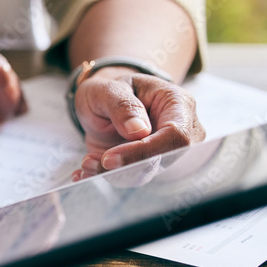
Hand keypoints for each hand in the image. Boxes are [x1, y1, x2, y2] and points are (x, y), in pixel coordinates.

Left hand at [72, 68, 205, 180]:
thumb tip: (139, 131)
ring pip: (144, 174)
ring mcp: (165, 150)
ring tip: (86, 162)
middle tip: (90, 162)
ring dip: (111, 173)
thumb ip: (123, 106)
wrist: (103, 99)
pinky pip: (130, 177)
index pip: (175, 136)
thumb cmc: (110, 89)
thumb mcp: (108, 89)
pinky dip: (105, 176)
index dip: (144, 151)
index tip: (109, 158)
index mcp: (178, 104)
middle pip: (163, 160)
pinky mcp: (147, 164)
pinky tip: (86, 170)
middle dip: (124, 166)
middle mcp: (180, 130)